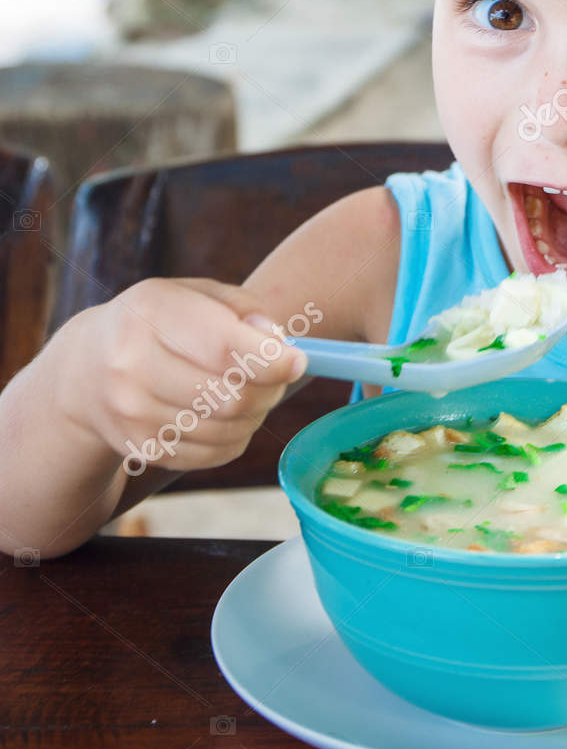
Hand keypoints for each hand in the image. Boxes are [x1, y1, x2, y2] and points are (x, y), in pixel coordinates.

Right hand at [59, 277, 306, 474]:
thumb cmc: (157, 324)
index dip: (271, 360)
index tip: (297, 361)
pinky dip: (236, 436)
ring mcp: (132, 413)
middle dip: (270, 388)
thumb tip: (277, 345)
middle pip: (232, 397)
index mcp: (151, 313)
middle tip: (276, 376)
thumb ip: (243, 308)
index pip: (223, 347)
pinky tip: (226, 414)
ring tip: (250, 392)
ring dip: (256, 414)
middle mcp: (132, 365)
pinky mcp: (141, 448)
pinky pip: (215, 453)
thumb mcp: (194, 294)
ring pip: (228, 429)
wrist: (87, 370)